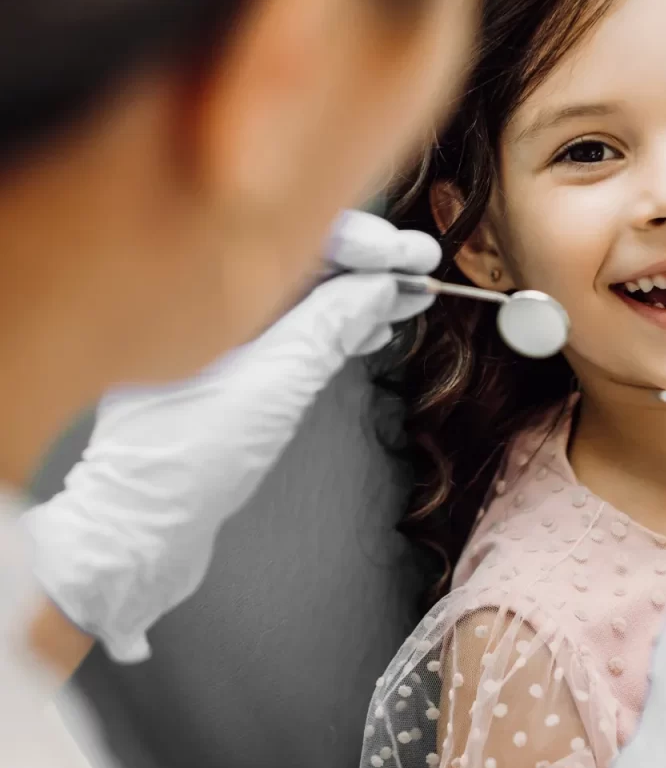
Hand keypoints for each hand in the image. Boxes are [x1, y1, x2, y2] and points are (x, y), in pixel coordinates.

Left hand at [23, 212, 438, 663]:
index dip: (359, 240)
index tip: (406, 254)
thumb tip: (380, 285)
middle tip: (420, 265)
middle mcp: (206, 297)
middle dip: (365, 263)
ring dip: (358, 294)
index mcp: (202, 283)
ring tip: (408, 295)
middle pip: (300, 259)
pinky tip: (371, 326)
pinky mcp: (231, 366)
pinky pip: (291, 327)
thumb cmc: (187, 461)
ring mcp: (218, 333)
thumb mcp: (274, 384)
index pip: (291, 235)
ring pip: (301, 294)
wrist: (142, 532)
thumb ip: (329, 326)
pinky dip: (334, 326)